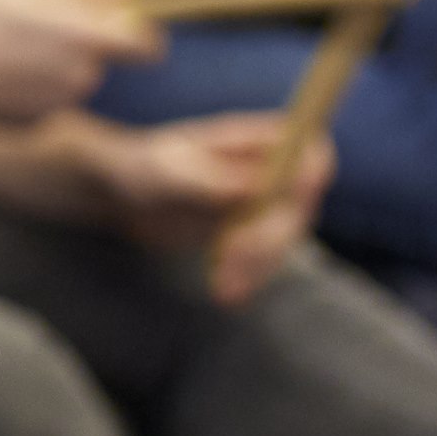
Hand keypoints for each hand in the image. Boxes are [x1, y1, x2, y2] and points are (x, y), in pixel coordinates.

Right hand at [0, 0, 158, 125]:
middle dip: (88, 41)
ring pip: (76, 74)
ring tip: (11, 42)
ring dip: (56, 58)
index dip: (137, 30)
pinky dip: (33, 82)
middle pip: (107, 56)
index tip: (112, 19)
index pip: (148, 43)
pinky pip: (48, 94)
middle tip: (47, 26)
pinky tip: (0, 68)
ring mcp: (59, 100)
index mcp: (88, 35)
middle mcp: (83, 73)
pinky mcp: (36, 119)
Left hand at [89, 110, 332, 302]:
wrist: (125, 196)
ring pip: (285, 239)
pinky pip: (264, 259)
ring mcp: (266, 204)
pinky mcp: (252, 234)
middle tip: (232, 256)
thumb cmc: (146, 167)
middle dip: (271, 235)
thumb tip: (254, 189)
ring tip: (222, 287)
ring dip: (258, 265)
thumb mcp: (169, 170)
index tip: (289, 202)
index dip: (310, 175)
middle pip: (300, 205)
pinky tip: (226, 294)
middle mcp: (272, 171)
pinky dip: (249, 278)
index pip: (309, 151)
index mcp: (257, 141)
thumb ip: (210, 179)